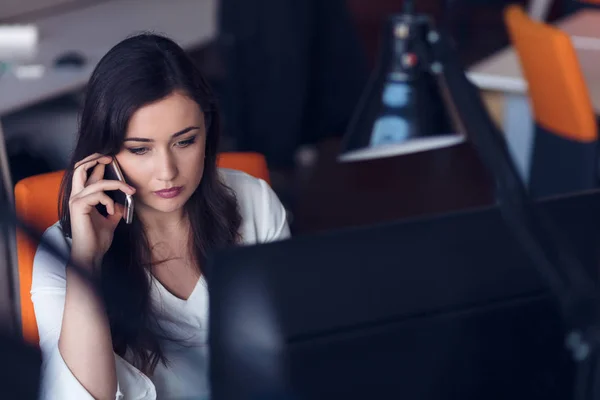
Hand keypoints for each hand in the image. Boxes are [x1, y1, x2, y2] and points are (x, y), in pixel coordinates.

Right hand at [69, 153, 135, 268]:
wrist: (91, 254)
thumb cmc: (98, 239)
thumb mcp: (111, 220)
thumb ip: (115, 208)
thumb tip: (124, 202)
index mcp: (83, 196)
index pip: (86, 172)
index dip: (98, 163)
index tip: (113, 160)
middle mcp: (76, 195)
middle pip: (80, 166)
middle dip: (95, 158)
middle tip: (111, 158)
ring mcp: (75, 200)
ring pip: (96, 182)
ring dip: (116, 184)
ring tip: (129, 191)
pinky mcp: (78, 206)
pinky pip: (98, 194)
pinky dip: (109, 201)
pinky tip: (112, 212)